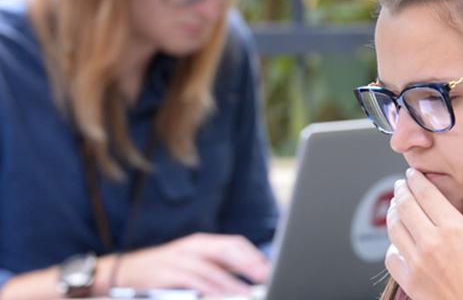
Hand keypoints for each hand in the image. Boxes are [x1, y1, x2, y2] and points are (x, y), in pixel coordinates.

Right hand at [107, 233, 269, 295]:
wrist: (119, 273)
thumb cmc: (160, 272)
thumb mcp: (189, 263)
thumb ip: (214, 267)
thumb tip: (245, 276)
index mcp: (201, 243)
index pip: (234, 244)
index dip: (253, 256)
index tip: (269, 269)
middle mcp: (192, 246)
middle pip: (227, 250)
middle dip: (249, 264)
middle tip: (265, 277)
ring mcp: (179, 258)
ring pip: (213, 269)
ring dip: (232, 283)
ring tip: (247, 295)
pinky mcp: (167, 273)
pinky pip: (194, 282)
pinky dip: (210, 290)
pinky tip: (222, 297)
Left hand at [385, 169, 462, 299]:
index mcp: (452, 228)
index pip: (425, 193)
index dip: (415, 179)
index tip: (411, 173)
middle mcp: (430, 242)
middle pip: (404, 206)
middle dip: (401, 190)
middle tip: (401, 184)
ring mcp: (417, 262)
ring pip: (393, 228)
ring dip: (393, 212)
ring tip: (397, 206)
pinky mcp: (409, 280)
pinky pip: (390, 256)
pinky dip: (391, 244)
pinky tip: (398, 239)